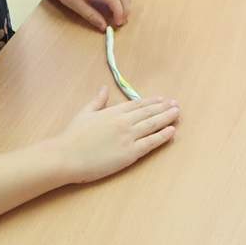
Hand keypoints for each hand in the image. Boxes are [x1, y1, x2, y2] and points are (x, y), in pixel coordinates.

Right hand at [51, 87, 178, 183]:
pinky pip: (151, 142)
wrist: (67, 156)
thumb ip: (97, 101)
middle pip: (149, 112)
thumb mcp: (85, 113)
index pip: (138, 104)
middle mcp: (124, 121)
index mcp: (113, 111)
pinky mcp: (130, 153)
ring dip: (167, 118)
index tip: (162, 99)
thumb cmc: (73, 136)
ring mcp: (128, 136)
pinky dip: (163, 136)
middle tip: (176, 104)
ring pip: (153, 125)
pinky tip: (172, 131)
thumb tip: (104, 88)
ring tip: (177, 113)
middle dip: (164, 108)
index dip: (151, 101)